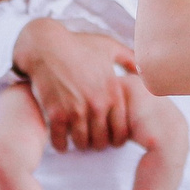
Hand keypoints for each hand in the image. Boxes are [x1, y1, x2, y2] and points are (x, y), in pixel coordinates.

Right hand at [15, 19, 132, 151]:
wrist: (46, 46)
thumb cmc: (78, 44)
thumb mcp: (109, 47)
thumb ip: (129, 59)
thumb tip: (142, 71)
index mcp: (112, 92)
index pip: (121, 130)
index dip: (117, 139)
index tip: (111, 139)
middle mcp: (97, 104)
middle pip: (101, 140)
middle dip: (98, 143)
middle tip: (93, 141)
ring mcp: (76, 110)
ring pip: (82, 143)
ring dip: (80, 145)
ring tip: (78, 141)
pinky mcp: (55, 113)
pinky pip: (60, 141)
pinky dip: (61, 145)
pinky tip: (61, 142)